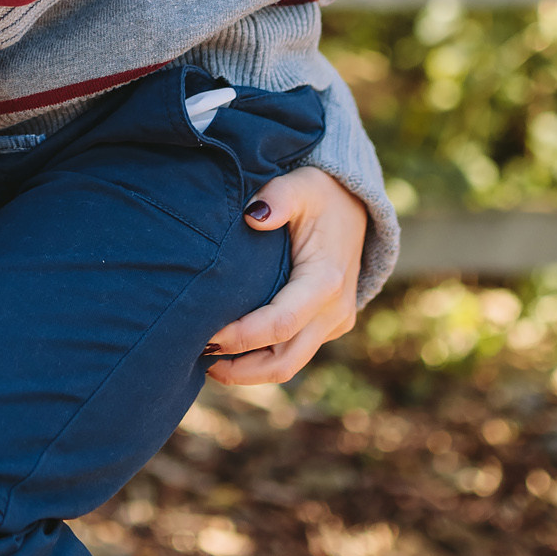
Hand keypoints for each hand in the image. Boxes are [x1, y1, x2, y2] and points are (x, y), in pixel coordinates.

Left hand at [201, 166, 366, 383]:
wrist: (357, 206)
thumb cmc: (322, 194)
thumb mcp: (301, 185)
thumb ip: (278, 196)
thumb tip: (254, 215)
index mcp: (326, 281)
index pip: (280, 324)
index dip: (241, 336)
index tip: (207, 333)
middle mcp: (335, 311)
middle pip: (284, 361)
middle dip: (241, 369)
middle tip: (199, 357)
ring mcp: (335, 323)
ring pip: (290, 364)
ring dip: (250, 371)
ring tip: (209, 361)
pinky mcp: (329, 326)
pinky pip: (295, 353)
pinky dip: (263, 358)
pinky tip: (232, 350)